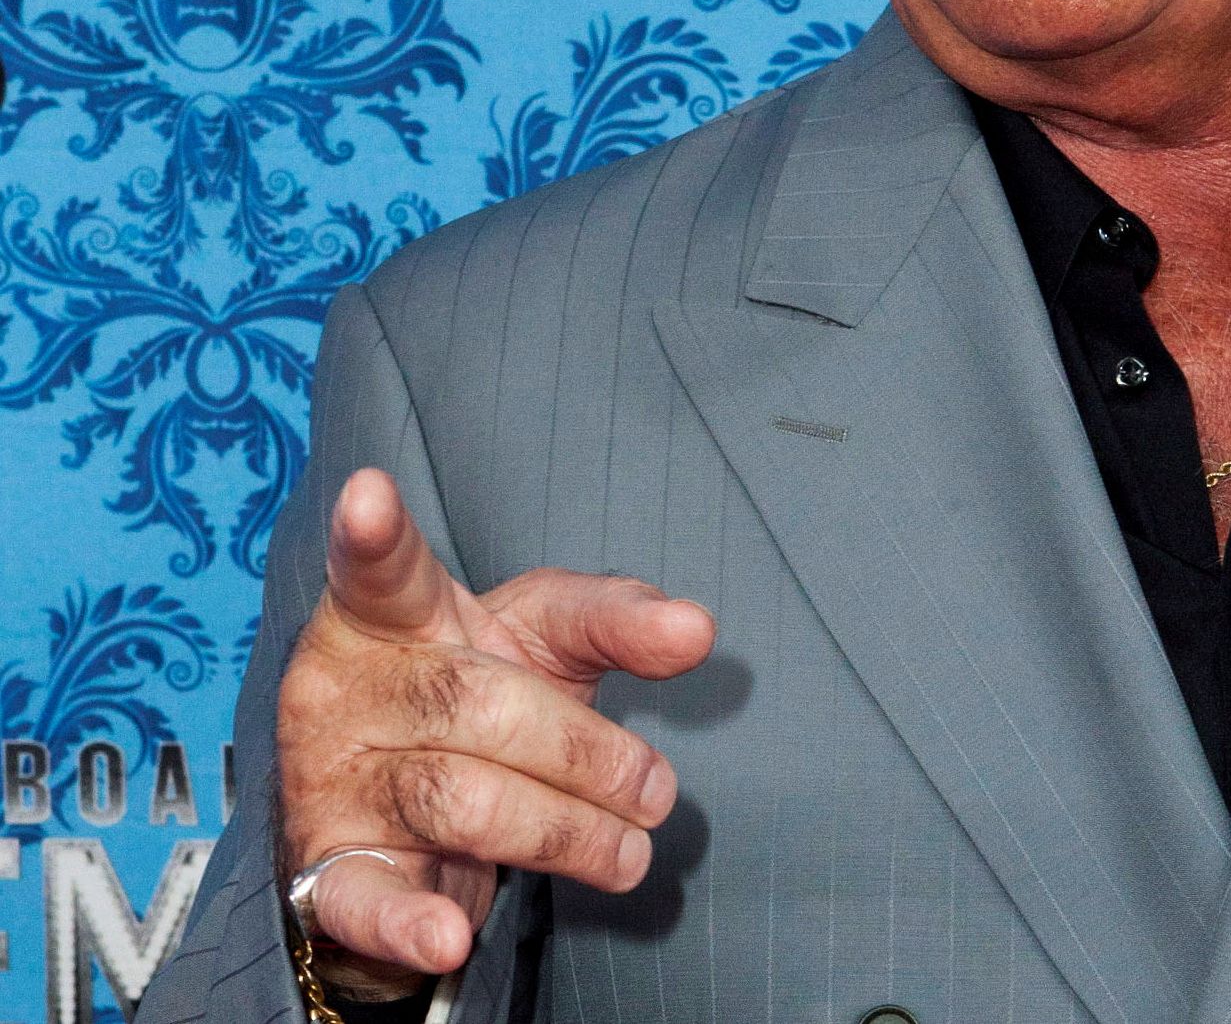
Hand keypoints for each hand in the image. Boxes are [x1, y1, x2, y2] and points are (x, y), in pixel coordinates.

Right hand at [275, 468, 715, 989]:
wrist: (399, 807)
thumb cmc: (483, 687)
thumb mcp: (548, 637)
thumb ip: (618, 619)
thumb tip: (696, 630)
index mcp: (393, 615)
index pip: (387, 571)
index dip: (377, 537)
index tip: (371, 494)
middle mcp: (345, 688)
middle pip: (477, 705)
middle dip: (586, 751)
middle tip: (657, 788)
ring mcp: (333, 779)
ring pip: (457, 798)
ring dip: (563, 831)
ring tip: (632, 850)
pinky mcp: (329, 870)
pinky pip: (363, 900)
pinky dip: (408, 925)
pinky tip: (449, 941)